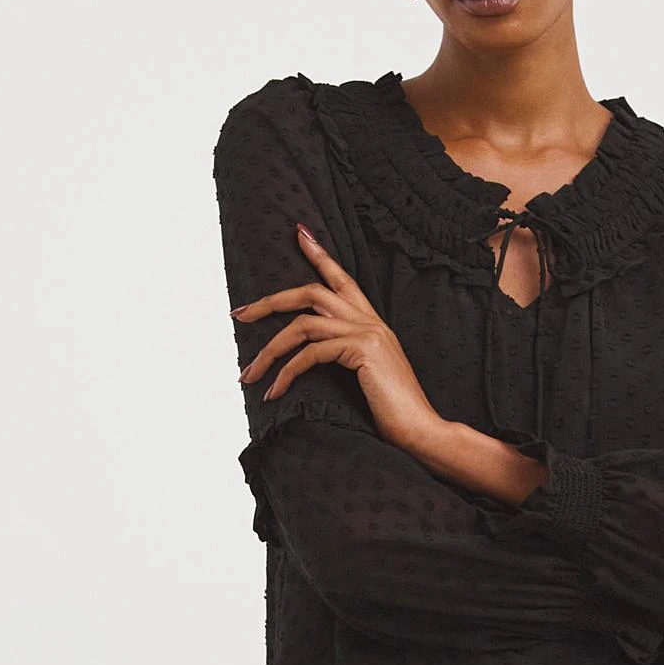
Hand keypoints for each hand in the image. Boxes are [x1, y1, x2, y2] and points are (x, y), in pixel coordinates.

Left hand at [234, 223, 442, 449]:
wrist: (422, 430)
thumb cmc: (395, 412)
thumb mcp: (369, 376)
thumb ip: (348, 357)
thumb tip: (313, 355)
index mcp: (373, 324)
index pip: (342, 280)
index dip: (320, 255)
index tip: (299, 234)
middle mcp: (370, 321)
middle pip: (311, 293)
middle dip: (271, 302)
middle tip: (241, 313)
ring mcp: (367, 333)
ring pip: (302, 325)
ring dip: (269, 350)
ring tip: (248, 373)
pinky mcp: (362, 350)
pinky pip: (310, 354)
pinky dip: (286, 373)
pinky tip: (275, 393)